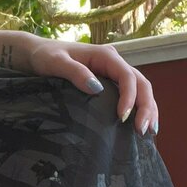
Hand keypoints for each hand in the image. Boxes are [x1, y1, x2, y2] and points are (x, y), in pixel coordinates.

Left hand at [27, 39, 159, 135]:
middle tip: (143, 130)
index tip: (123, 117)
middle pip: (140, 83)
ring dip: (147, 110)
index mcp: (105, 55)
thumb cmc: (45, 56)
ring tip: (149, 132)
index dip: (129, 97)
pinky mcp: (109, 83)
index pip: (127, 75)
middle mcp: (114, 63)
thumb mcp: (55, 62)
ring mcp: (113, 73)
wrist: (37, 54)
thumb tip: (96, 88)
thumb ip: (74, 72)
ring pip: (140, 89)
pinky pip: (130, 95)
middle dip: (146, 107)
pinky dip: (138, 109)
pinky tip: (140, 124)